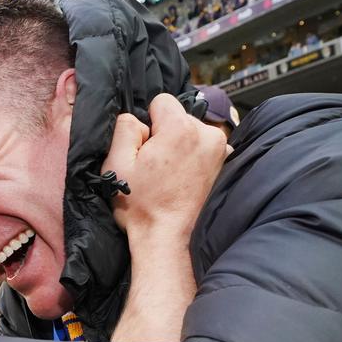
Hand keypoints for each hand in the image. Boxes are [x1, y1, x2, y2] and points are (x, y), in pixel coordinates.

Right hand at [103, 93, 230, 243]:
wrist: (169, 240)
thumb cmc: (142, 207)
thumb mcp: (116, 164)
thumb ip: (124, 129)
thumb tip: (136, 119)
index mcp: (180, 128)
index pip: (161, 101)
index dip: (148, 123)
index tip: (145, 149)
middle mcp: (207, 133)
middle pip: (178, 118)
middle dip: (165, 135)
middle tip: (155, 168)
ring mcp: (220, 150)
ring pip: (191, 133)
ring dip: (180, 148)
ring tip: (169, 177)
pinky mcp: (225, 165)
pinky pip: (203, 148)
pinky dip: (194, 159)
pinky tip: (183, 180)